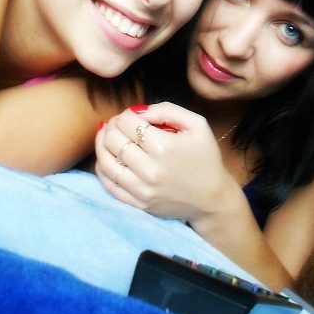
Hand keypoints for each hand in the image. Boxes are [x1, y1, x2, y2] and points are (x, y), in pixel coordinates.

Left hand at [95, 102, 240, 221]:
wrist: (212, 198)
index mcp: (164, 147)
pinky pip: (108, 184)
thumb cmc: (205, 157)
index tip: (133, 115)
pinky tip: (107, 158)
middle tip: (119, 124)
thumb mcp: (197, 124)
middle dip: (112, 125)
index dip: (126, 113)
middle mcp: (150, 170)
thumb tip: (139, 111)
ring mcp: (142, 189)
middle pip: (113, 139)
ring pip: (105, 162)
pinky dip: (102, 168)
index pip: (128, 122)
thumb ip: (168, 110)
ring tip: (107, 136)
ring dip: (101, 144)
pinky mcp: (137, 203)